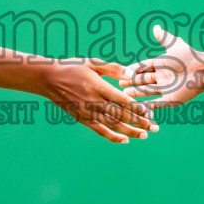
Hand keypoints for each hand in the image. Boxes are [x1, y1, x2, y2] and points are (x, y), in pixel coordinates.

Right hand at [40, 58, 159, 143]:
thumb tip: (130, 73)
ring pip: (112, 125)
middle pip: (120, 115)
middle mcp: (94, 101)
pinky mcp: (81, 118)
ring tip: (144, 135)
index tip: (150, 113)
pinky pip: (99, 130)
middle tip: (155, 127)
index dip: (137, 108)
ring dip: (130, 131)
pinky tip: (124, 140)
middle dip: (139, 122)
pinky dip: (112, 136)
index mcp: (98, 87)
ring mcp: (87, 112)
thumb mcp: (93, 62)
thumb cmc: (73, 67)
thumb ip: (112, 68)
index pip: (122, 100)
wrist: (48, 79)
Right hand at [119, 25, 203, 108]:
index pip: (144, 68)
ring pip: (147, 92)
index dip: (133, 70)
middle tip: (119, 84)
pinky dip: (147, 106)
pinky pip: (156, 104)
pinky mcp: (171, 100)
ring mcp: (167, 89)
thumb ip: (164, 38)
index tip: (121, 72)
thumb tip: (155, 27)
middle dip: (131, 83)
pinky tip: (136, 106)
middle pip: (143, 81)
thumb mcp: (174, 45)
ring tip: (124, 95)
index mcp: (162, 65)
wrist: (202, 70)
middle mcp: (163, 78)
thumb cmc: (189, 57)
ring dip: (136, 94)